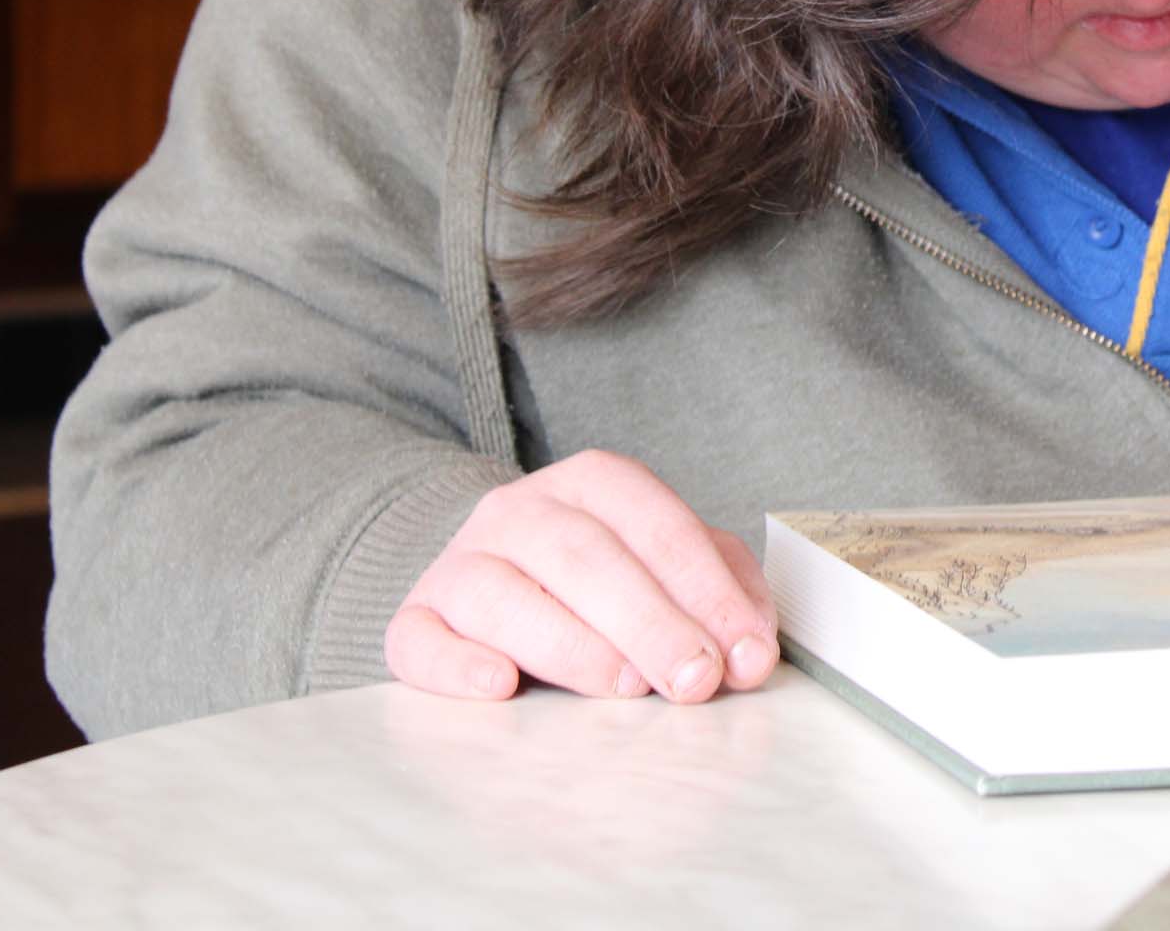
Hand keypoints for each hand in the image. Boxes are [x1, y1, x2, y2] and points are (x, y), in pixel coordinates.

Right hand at [385, 449, 778, 702]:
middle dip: (651, 622)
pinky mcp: (417, 616)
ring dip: (571, 645)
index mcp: (594, 483)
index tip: (745, 655)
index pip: (657, 525)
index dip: (706, 591)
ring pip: (503, 594)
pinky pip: (421, 638)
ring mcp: (462, 561)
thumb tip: (752, 653)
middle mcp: (520, 510)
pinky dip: (457, 666)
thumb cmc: (603, 575)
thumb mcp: (669, 562)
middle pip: (584, 557)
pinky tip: (501, 686)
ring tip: (624, 686)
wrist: (498, 569)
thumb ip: (722, 591)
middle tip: (695, 681)